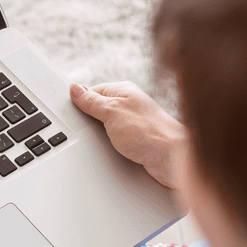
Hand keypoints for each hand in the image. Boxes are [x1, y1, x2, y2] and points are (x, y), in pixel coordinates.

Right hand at [69, 81, 186, 188]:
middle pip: (98, 110)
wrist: (172, 158)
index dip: (81, 104)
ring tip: (106, 142)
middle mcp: (129, 104)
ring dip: (102, 136)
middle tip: (90, 131)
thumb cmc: (147, 132)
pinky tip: (113, 150)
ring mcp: (133, 122)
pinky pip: (116, 140)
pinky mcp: (137, 139)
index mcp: (123, 91)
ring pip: (107, 127)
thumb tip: (74, 88)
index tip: (74, 115)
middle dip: (91, 122)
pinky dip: (112, 146)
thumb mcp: (111, 112)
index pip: (92, 92)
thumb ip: (91, 101)